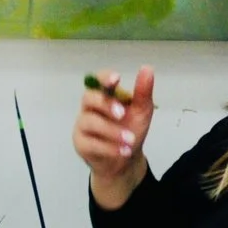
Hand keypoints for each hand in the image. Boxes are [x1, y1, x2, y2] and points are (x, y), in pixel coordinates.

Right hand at [76, 67, 155, 209]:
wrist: (125, 160)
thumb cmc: (130, 129)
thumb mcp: (142, 111)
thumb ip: (143, 92)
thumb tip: (147, 68)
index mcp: (105, 95)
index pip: (98, 80)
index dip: (105, 78)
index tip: (116, 79)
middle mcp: (90, 107)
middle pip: (89, 98)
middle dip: (105, 105)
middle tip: (122, 114)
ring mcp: (83, 125)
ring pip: (90, 122)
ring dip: (112, 131)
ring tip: (130, 140)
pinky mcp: (81, 143)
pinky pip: (91, 143)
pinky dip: (109, 147)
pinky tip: (124, 151)